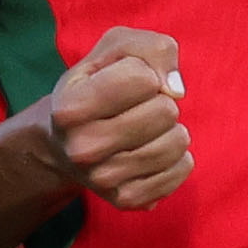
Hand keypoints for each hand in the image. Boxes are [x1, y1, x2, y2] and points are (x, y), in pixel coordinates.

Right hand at [42, 27, 190, 211]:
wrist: (65, 142)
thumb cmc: (98, 84)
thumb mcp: (116, 49)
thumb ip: (152, 48)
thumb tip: (175, 89)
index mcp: (69, 108)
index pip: (144, 78)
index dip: (145, 73)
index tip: (127, 82)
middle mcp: (81, 149)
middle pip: (165, 112)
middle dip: (160, 102)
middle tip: (137, 108)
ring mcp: (102, 179)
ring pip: (177, 142)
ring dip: (171, 129)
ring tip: (146, 129)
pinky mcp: (126, 199)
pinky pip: (182, 169)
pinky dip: (178, 155)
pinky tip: (153, 150)